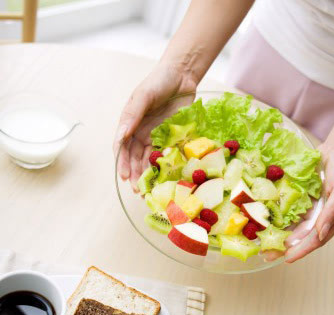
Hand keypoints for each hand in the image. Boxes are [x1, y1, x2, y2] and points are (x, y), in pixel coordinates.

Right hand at [114, 62, 197, 190]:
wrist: (183, 75)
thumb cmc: (159, 81)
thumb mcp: (143, 95)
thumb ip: (133, 114)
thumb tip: (121, 135)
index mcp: (129, 123)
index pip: (121, 147)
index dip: (122, 162)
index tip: (124, 176)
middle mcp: (140, 132)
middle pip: (134, 157)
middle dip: (134, 174)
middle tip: (138, 189)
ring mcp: (155, 136)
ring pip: (148, 159)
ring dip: (148, 174)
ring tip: (149, 188)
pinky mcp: (171, 137)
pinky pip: (166, 154)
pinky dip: (164, 166)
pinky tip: (165, 177)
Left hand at [264, 143, 333, 262]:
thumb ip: (332, 213)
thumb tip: (321, 234)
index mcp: (333, 219)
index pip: (316, 239)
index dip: (302, 249)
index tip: (288, 258)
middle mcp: (320, 216)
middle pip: (301, 236)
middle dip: (285, 247)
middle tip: (268, 256)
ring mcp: (310, 207)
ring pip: (292, 225)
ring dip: (278, 234)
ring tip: (262, 244)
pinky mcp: (301, 197)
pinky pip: (287, 209)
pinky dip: (277, 217)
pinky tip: (264, 222)